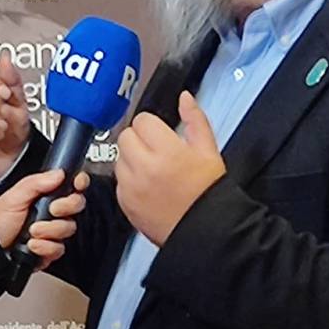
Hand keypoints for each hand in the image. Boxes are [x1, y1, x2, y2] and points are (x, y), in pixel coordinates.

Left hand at [0, 168, 88, 268]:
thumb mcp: (14, 197)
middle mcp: (53, 211)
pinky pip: (59, 248)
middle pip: (77, 205)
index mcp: (47, 194)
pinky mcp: (51, 249)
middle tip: (51, 210)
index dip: (79, 182)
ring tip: (32, 231)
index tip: (76, 184)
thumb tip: (58, 173)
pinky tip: (32, 245)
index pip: (72, 184)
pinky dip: (45, 248)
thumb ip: (36, 183)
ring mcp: (54, 230)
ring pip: (68, 228)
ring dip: (50, 230)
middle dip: (65, 208)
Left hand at [114, 91, 225, 245]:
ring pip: (118, 158)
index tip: (161, 133)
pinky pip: (118, 181)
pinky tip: (148, 185)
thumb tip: (184, 98)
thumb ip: (195, 119)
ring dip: (132, 159)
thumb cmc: (208, 193)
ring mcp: (132, 187)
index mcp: (167, 152)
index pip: (142, 121)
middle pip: (125, 136)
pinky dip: (129, 180)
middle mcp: (145, 169)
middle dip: (139, 139)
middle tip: (157, 150)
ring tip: (153, 170)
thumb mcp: (209, 151)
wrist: (204, 230)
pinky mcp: (125, 203)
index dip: (153, 125)